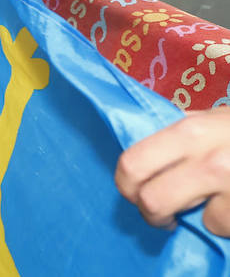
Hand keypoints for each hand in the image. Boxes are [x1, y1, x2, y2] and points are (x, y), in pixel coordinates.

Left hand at [115, 107, 229, 235]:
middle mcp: (208, 159)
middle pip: (151, 201)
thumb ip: (179, 131)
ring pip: (197, 221)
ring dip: (204, 217)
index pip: (132, 163)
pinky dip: (229, 222)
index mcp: (189, 131)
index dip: (127, 185)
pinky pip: (224, 226)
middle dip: (153, 214)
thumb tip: (145, 148)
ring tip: (217, 200)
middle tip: (163, 215)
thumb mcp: (214, 119)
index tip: (135, 192)